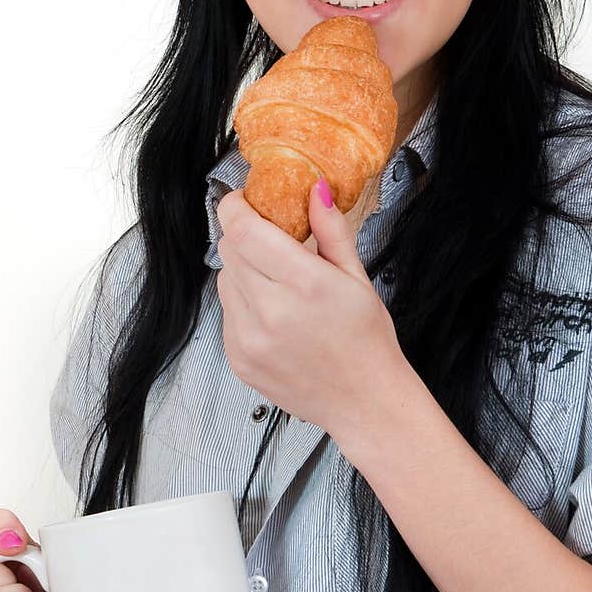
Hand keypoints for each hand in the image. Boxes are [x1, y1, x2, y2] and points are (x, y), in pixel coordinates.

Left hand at [215, 177, 404, 433]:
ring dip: (244, 271)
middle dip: (245, 237)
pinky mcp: (238, 359)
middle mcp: (271, 312)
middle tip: (271, 243)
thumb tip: (315, 190)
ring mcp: (249, 339)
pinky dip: (244, 304)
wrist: (364, 402)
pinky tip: (274, 316)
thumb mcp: (357, 278)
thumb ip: (330, 230)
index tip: (245, 202)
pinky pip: (227, 313)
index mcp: (305, 285)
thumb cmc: (366, 341)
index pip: (243, 230)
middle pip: (230, 250)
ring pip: (225, 280)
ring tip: (278, 286)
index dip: (236, 208)